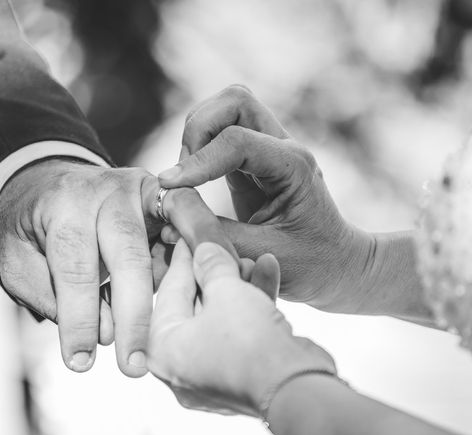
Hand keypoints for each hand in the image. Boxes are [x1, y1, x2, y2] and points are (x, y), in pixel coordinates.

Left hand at [0, 159, 236, 376]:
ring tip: (177, 333)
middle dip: (131, 316)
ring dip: (175, 288)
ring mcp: (141, 189)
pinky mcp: (162, 196)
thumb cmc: (31, 228)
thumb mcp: (19, 261)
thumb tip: (107, 332)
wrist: (48, 181)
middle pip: (127, 257)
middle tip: (133, 366)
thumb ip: (53, 296)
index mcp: (63, 205)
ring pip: (165, 241)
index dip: (79, 320)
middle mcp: (106, 191)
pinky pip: (186, 225)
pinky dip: (197, 252)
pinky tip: (208, 280)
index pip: (74, 269)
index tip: (80, 363)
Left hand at [147, 239, 334, 416]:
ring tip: (251, 258)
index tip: (189, 236)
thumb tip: (204, 249)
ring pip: (220, 317)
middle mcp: (180, 366)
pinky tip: (268, 271)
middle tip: (224, 246)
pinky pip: (239, 333)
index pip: (168, 291)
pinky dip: (252, 306)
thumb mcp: (226, 291)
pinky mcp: (241, 375)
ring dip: (238, 286)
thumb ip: (211, 265)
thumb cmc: (248, 344)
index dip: (183, 258)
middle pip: (195, 305)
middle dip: (215, 272)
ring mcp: (211, 373)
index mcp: (161, 349)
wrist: (295, 390)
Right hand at [159, 85, 374, 311]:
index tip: (169, 187)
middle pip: (234, 100)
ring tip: (187, 179)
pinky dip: (197, 148)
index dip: (198, 161)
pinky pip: (218, 131)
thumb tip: (168, 226)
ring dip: (196, 135)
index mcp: (293, 166)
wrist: (336, 264)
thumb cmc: (310, 264)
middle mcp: (282, 147)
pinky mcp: (251, 158)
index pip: (237, 141)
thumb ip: (217, 235)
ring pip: (223, 108)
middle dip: (198, 131)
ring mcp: (268, 148)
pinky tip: (192, 180)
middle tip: (184, 176)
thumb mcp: (264, 255)